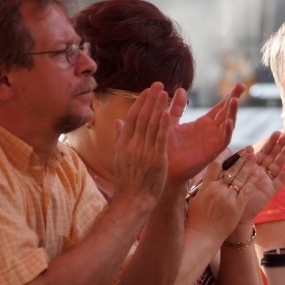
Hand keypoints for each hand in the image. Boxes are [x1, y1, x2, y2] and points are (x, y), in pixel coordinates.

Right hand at [113, 81, 169, 205]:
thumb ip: (120, 138)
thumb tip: (117, 121)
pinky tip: (167, 113)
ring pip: (150, 125)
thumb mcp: (120, 157)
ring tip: (164, 92)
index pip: (132, 118)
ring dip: (158, 107)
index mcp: (123, 144)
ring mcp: (143, 152)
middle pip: (141, 117)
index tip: (147, 91)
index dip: (140, 103)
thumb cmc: (128, 181)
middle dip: (150, 99)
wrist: (133, 200)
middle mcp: (132, 145)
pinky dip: (163, 125)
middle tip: (158, 84)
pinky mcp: (156, 159)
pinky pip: (159, 139)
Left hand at [166, 83, 243, 181]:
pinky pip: (223, 141)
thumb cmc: (166, 147)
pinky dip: (227, 131)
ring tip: (234, 100)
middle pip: (227, 113)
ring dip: (232, 113)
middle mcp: (212, 131)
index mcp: (203, 124)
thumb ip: (177, 108)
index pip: (220, 107)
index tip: (240, 84)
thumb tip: (182, 89)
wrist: (162, 167)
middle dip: (234, 99)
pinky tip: (228, 122)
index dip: (229, 96)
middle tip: (241, 85)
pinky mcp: (212, 152)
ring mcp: (213, 142)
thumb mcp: (171, 122)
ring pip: (228, 125)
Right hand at [186, 148, 258, 239]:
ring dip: (248, 165)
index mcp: (206, 186)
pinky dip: (252, 181)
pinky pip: (246, 190)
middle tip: (248, 148)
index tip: (230, 150)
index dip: (224, 156)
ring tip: (254, 156)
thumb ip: (203, 185)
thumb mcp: (195, 198)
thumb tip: (208, 174)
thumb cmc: (197, 218)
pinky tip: (257, 173)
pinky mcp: (237, 206)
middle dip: (240, 158)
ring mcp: (228, 197)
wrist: (204, 235)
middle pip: (231, 169)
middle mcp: (218, 189)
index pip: (215, 165)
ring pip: (240, 177)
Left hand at [239, 131, 284, 224]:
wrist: (232, 212)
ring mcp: (267, 181)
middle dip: (280, 144)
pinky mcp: (270, 190)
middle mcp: (261, 172)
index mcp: (252, 166)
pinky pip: (280, 180)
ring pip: (278, 164)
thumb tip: (232, 149)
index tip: (277, 132)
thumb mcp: (231, 174)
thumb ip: (234, 162)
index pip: (263, 151)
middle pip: (273, 155)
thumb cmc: (229, 194)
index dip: (270, 142)